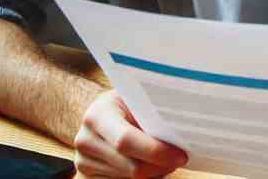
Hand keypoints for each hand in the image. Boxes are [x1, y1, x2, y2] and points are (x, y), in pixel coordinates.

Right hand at [73, 89, 187, 177]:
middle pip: (130, 166)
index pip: (126, 140)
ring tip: (168, 158)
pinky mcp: (87, 177)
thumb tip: (183, 126)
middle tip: (181, 158)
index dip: (156, 151)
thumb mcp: (137, 97)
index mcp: (97, 115)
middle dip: (160, 165)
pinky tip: (153, 164)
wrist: (104, 110)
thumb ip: (152, 110)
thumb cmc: (128, 100)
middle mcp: (85, 140)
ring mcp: (83, 162)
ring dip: (154, 172)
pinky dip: (144, 178)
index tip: (181, 154)